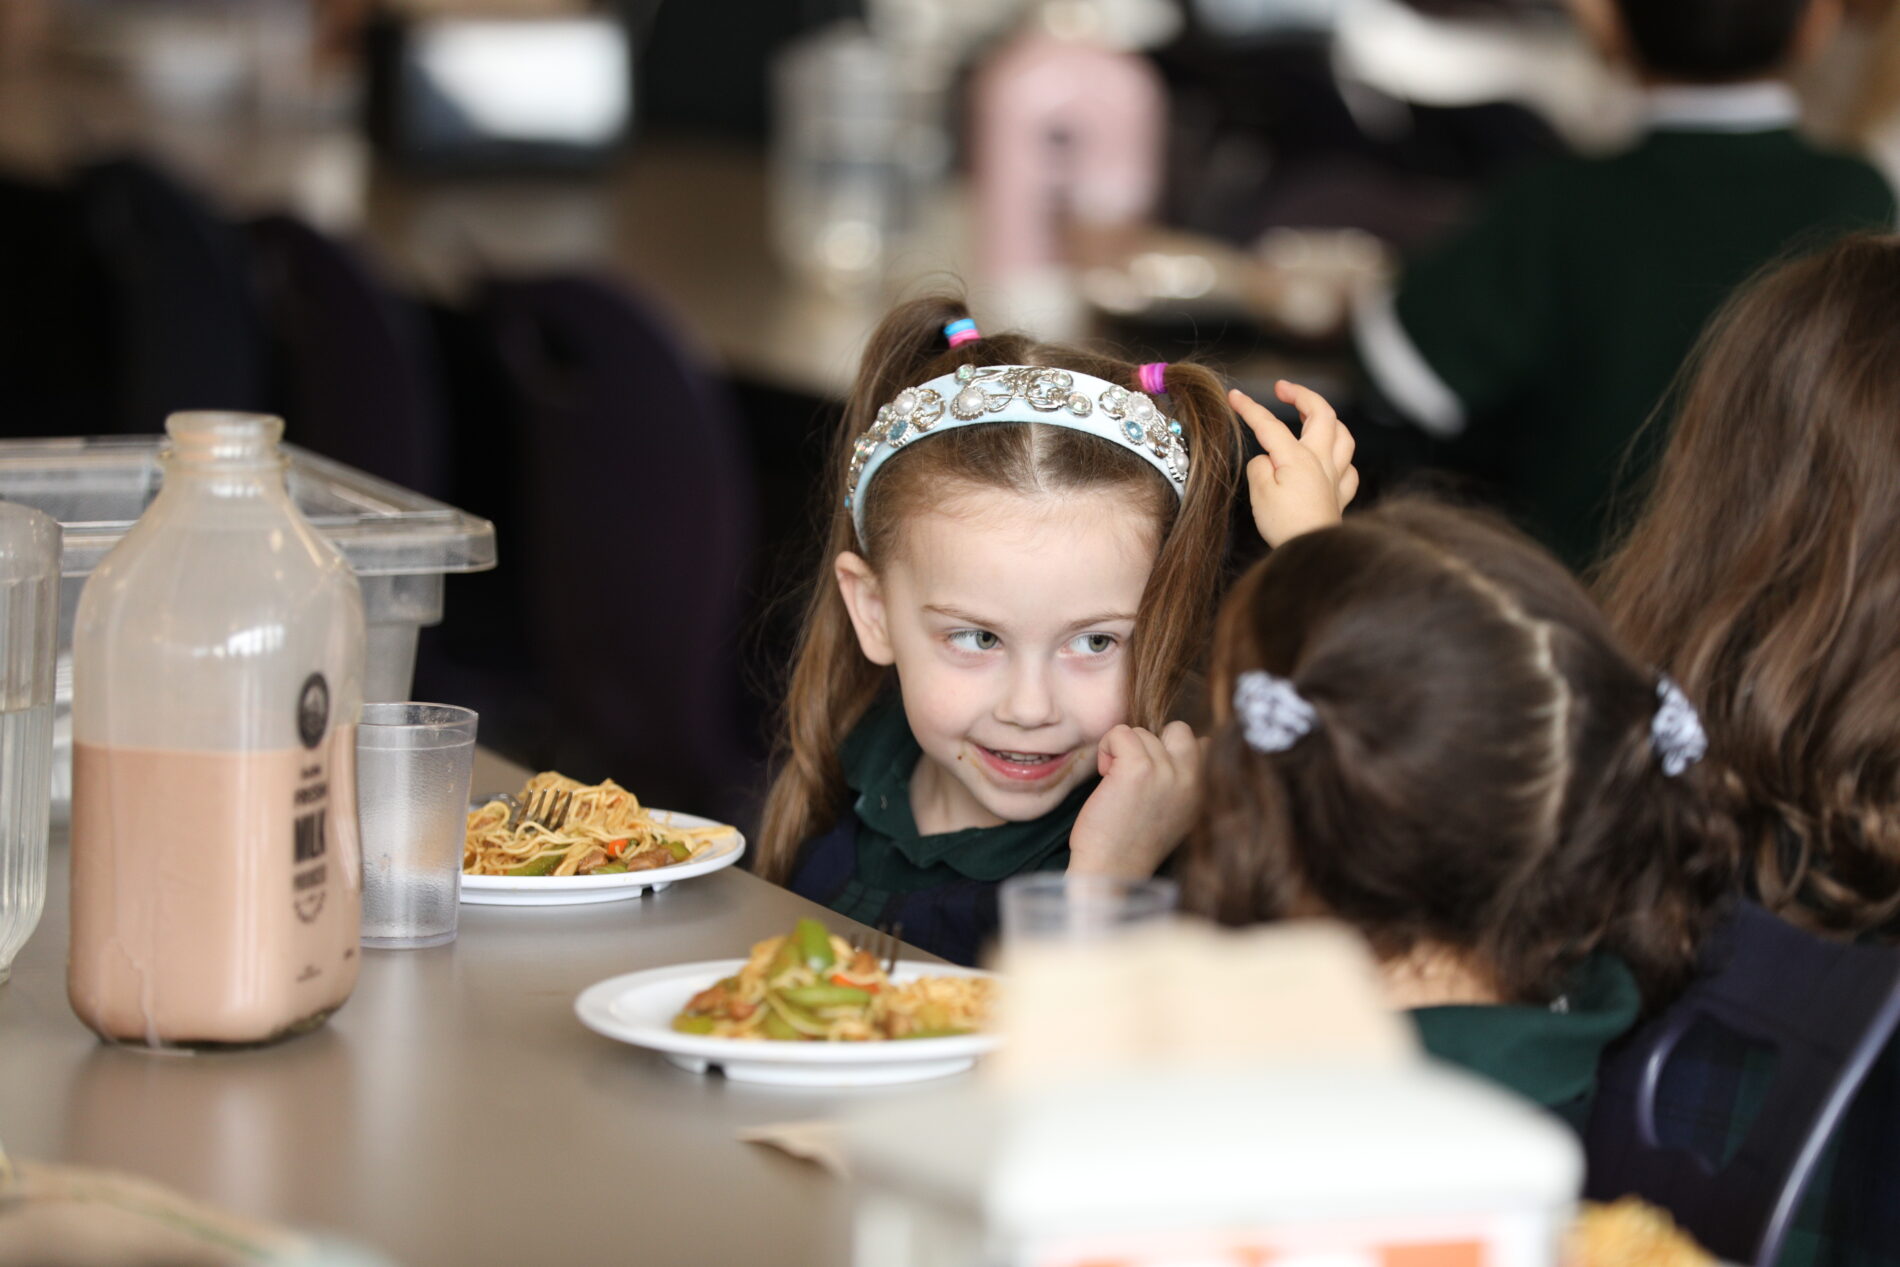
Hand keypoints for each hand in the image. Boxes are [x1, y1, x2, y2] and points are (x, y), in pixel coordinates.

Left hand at [1067, 721, 1202, 880]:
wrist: (1111, 871)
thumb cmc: (1132, 844)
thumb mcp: (1177, 813)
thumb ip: (1187, 781)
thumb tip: (1199, 742)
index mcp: (1202, 792)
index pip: (1202, 745)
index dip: (1170, 753)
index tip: (1151, 778)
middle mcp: (1191, 780)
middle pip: (1177, 730)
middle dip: (1151, 744)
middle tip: (1133, 774)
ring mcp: (1166, 772)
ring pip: (1142, 732)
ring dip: (1122, 751)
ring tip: (1116, 784)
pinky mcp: (1137, 768)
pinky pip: (1120, 733)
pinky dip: (1107, 747)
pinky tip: (1105, 775)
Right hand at [1233, 381, 1358, 546]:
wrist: (1312, 551)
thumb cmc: (1286, 526)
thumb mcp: (1260, 494)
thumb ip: (1260, 468)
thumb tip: (1266, 460)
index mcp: (1297, 457)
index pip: (1270, 424)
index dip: (1250, 408)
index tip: (1235, 396)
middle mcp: (1320, 461)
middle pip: (1322, 414)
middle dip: (1302, 394)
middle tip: (1283, 388)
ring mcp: (1334, 477)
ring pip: (1343, 436)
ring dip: (1329, 419)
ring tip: (1313, 415)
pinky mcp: (1339, 496)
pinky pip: (1349, 469)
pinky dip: (1342, 458)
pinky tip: (1333, 460)